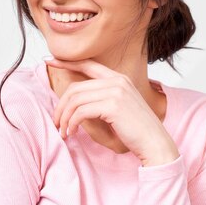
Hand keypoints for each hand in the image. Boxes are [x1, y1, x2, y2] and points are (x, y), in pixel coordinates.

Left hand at [45, 57, 179, 166]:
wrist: (155, 143)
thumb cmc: (136, 130)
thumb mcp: (118, 108)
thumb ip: (100, 99)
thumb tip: (73, 100)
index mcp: (119, 78)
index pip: (88, 64)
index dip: (66, 62)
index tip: (49, 61)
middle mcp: (117, 81)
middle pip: (76, 88)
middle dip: (61, 106)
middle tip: (57, 122)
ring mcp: (115, 91)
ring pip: (75, 100)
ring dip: (65, 118)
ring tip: (63, 131)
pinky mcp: (112, 105)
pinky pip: (80, 111)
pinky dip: (72, 123)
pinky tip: (72, 132)